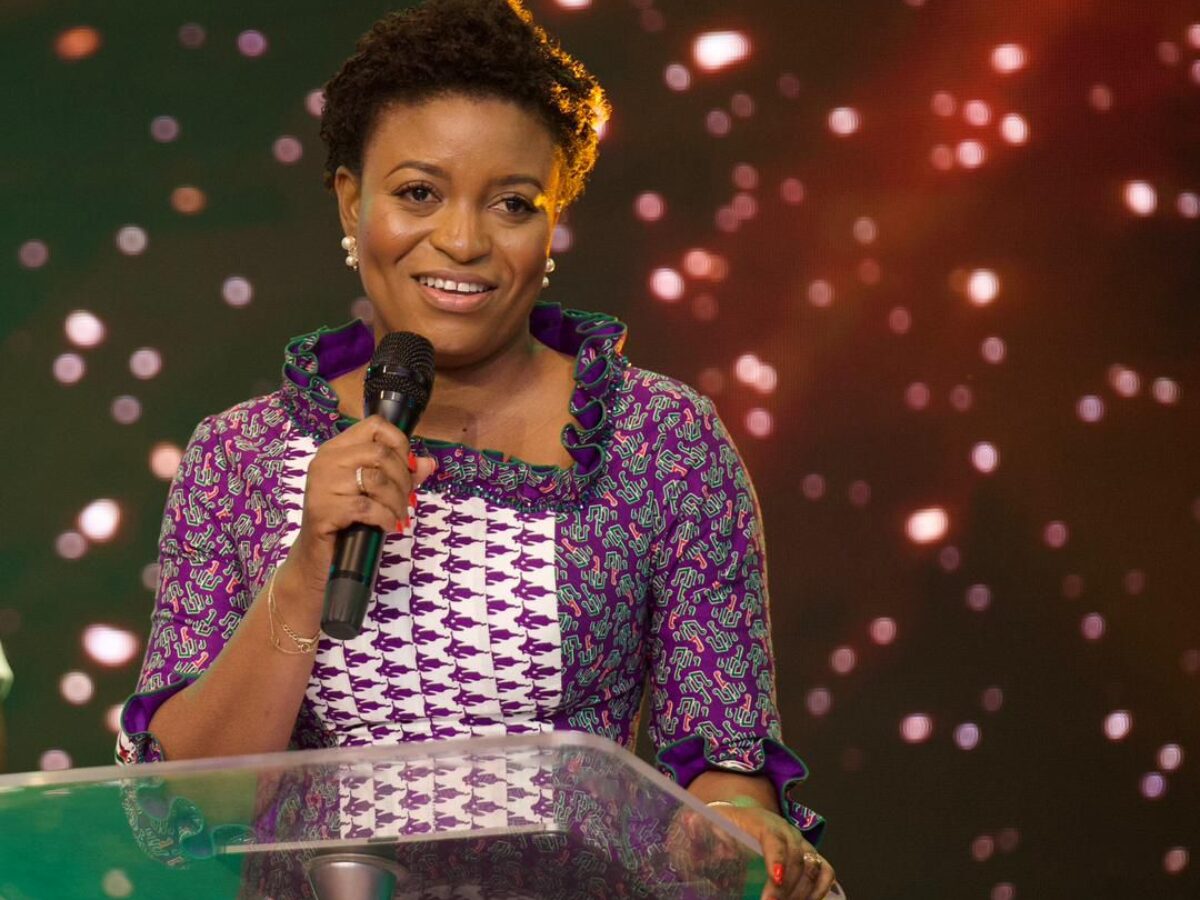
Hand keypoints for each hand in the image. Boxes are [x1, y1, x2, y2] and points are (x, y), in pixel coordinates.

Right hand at [282, 415, 437, 602]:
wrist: (318, 558)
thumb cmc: (347, 521)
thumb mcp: (376, 493)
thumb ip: (401, 475)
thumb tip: (428, 463)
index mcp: (338, 448)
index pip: (375, 426)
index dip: (399, 444)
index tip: (407, 468)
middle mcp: (327, 460)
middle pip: (381, 453)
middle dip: (403, 480)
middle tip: (406, 502)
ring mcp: (322, 483)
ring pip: (377, 479)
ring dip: (397, 501)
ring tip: (397, 516)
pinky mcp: (323, 509)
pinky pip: (368, 507)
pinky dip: (385, 518)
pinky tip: (387, 526)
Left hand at [709, 805, 837, 899]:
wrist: (742, 816)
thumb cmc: (724, 824)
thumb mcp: (707, 823)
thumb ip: (697, 828)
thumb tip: (689, 825)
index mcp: (761, 822)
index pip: (774, 840)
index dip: (777, 860)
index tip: (775, 880)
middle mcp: (787, 831)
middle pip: (796, 860)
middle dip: (785, 889)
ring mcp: (802, 843)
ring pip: (813, 869)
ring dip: (800, 894)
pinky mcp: (811, 856)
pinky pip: (825, 873)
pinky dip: (819, 891)